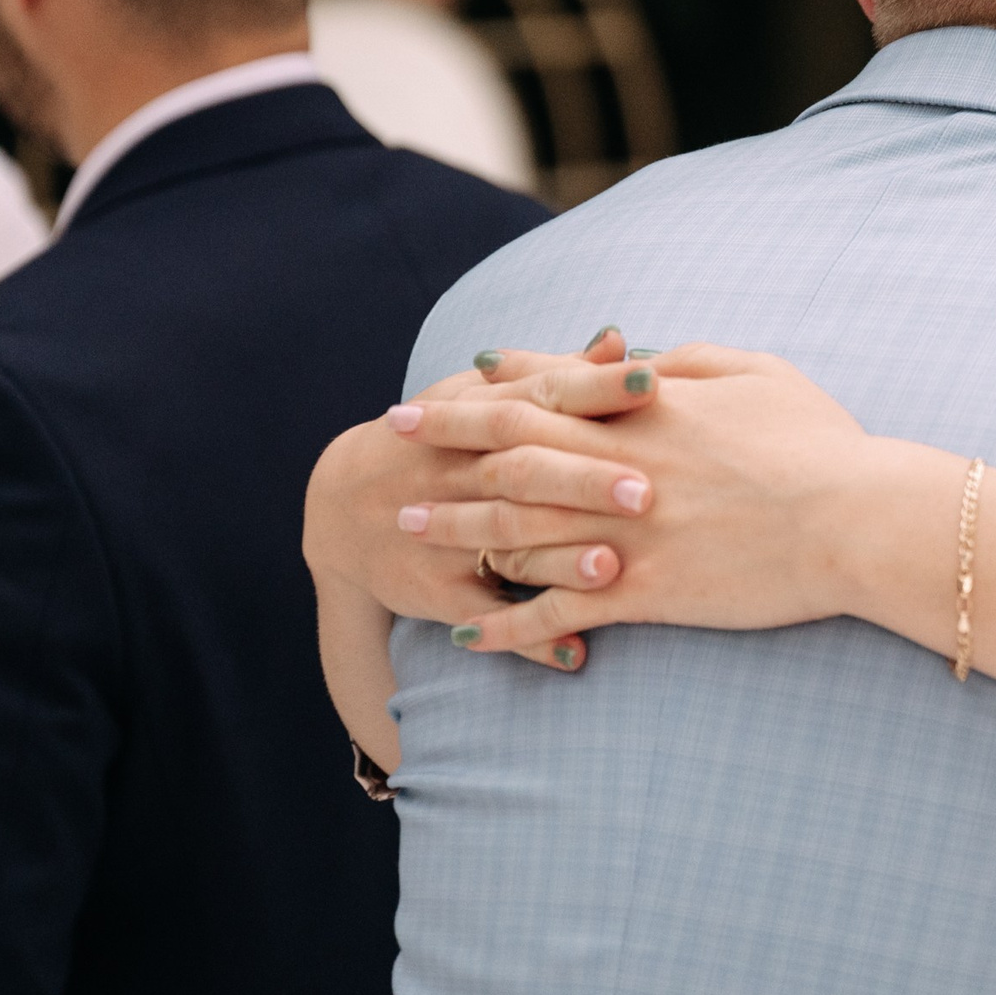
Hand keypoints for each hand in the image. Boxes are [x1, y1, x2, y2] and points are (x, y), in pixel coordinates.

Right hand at [302, 327, 650, 671]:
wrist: (342, 504)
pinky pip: (485, 617)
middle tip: (646, 491)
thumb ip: (556, 374)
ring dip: (558, 560)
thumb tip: (619, 341)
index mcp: (485, 419)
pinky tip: (576, 654)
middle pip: (527, 472)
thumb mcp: (482, 398)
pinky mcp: (437, 590)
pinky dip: (528, 638)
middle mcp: (464, 473)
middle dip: (582, 479)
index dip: (596, 389)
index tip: (653, 383)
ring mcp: (446, 533)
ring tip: (613, 569)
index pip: (546, 396)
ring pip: (507, 545)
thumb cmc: (440, 440)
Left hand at [393, 345, 959, 654]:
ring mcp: (626, 534)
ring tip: (410, 527)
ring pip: (517, 530)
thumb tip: (646, 360)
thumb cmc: (822, 443)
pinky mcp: (644, 592)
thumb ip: (696, 360)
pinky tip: (465, 634)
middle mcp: (621, 468)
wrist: (857, 519)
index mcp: (648, 411)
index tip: (450, 379)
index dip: (495, 383)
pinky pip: (555, 612)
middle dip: (446, 444)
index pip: (550, 387)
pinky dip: (505, 625)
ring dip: (457, 528)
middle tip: (394, 443)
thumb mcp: (761, 373)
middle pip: (509, 453)